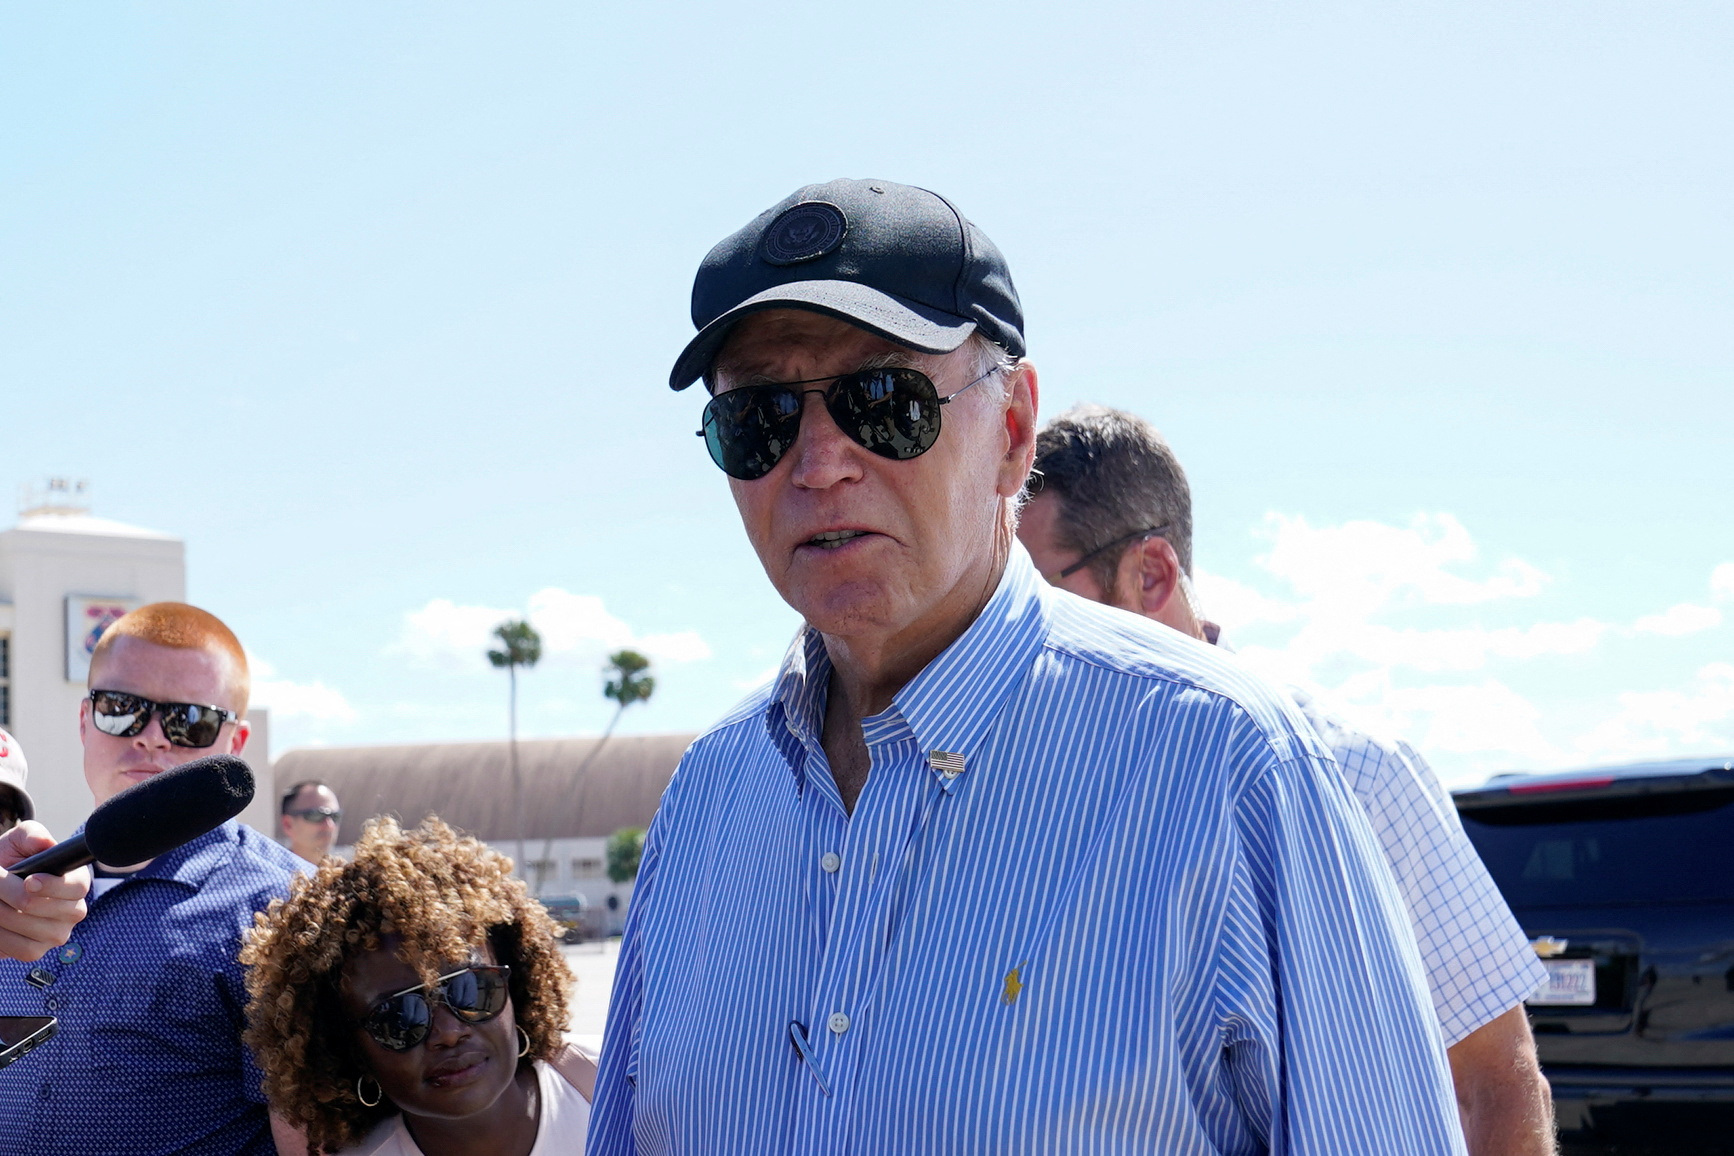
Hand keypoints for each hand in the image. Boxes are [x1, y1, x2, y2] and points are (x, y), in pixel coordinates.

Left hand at [0, 822, 91, 961]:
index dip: (52, 885)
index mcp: (76, 882)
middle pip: (44, 908)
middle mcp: (74, 910)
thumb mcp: (19, 841)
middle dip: (9, 894)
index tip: (28, 880)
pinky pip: (18, 948)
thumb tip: (45, 845)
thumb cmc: (10, 862)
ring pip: (26, 926)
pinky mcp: (36, 951)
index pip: (77, 888)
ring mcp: (57, 934)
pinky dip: (1, 935)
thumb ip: (33, 835)